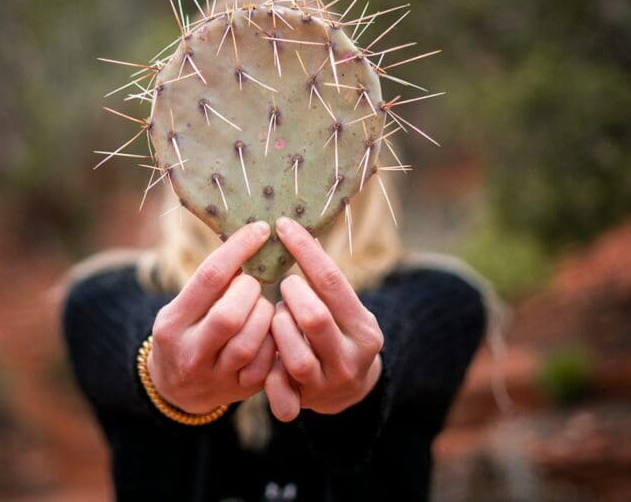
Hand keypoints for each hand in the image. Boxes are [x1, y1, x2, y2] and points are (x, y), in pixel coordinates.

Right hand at [149, 221, 276, 413]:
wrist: (176, 390)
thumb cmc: (185, 333)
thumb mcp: (182, 308)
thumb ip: (210, 285)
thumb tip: (250, 240)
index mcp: (172, 324)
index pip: (209, 278)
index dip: (239, 250)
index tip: (260, 230)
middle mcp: (190, 353)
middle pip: (229, 316)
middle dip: (250, 291)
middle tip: (252, 284)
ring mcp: (216, 376)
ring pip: (250, 342)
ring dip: (264, 315)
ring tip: (261, 306)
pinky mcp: (240, 390)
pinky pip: (267, 363)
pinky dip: (274, 340)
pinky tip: (270, 329)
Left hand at [264, 217, 384, 421]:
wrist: (348, 388)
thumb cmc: (338, 331)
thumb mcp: (344, 309)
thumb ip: (324, 284)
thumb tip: (290, 228)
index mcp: (364, 328)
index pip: (332, 281)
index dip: (304, 250)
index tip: (282, 226)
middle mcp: (351, 358)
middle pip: (314, 318)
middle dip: (291, 295)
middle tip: (284, 285)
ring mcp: (328, 384)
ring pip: (295, 356)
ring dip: (278, 330)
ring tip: (277, 318)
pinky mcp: (305, 403)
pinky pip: (281, 393)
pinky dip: (269, 375)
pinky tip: (266, 356)